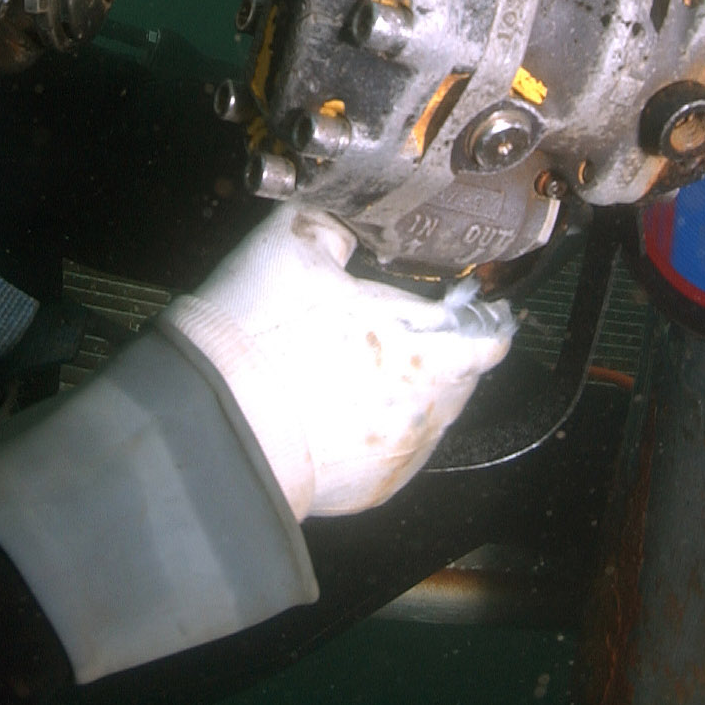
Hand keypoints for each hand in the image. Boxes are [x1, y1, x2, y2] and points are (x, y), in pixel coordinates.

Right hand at [162, 205, 516, 517]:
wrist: (214, 419)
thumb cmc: (258, 333)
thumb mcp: (291, 241)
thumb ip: (333, 220)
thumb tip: (347, 214)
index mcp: (424, 347)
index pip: (490, 334)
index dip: (480, 317)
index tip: (466, 309)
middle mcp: (426, 407)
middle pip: (462, 377)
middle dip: (439, 354)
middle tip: (391, 334)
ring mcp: (401, 453)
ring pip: (429, 418)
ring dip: (408, 394)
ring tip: (357, 375)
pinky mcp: (373, 490)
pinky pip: (393, 455)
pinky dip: (376, 433)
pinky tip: (338, 414)